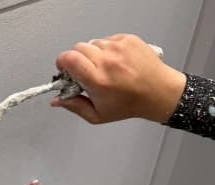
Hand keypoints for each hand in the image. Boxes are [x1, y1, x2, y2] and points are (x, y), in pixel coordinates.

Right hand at [52, 34, 186, 123]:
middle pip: (77, 48)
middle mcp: (107, 61)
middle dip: (75, 60)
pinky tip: (114, 62)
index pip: (69, 59)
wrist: (158, 92)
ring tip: (102, 68)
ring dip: (92, 55)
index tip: (63, 69)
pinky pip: (106, 40)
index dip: (61, 62)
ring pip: (92, 43)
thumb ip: (74, 106)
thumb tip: (57, 100)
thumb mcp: (97, 115)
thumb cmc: (129, 104)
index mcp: (98, 80)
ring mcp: (118, 47)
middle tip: (83, 72)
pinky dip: (106, 50)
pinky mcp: (126, 39)